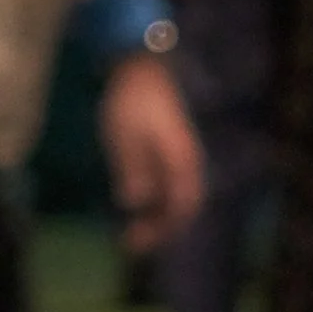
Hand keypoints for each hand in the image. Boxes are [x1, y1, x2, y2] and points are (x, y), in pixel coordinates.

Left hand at [99, 47, 204, 249]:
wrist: (141, 67)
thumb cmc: (132, 99)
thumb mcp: (125, 134)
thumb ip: (132, 168)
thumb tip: (136, 202)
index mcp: (181, 159)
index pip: (182, 204)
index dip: (164, 228)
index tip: (138, 243)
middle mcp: (187, 161)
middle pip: (183, 205)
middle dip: (160, 228)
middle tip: (132, 243)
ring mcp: (181, 156)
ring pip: (176, 196)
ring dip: (158, 216)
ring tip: (132, 229)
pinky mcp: (171, 151)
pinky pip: (169, 184)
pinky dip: (155, 201)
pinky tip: (137, 204)